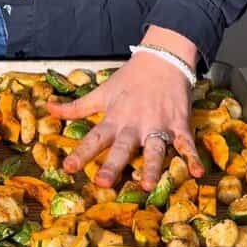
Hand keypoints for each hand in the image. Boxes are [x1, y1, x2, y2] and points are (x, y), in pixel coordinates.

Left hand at [52, 28, 203, 189]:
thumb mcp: (101, 93)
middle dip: (112, 166)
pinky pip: (187, 144)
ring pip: (154, 149)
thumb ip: (76, 107)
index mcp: (114, 118)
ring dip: (151, 167)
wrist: (162, 61)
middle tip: (102, 183)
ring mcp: (158, 125)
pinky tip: (197, 174)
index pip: (94, 138)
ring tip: (146, 184)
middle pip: (121, 148)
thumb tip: (48, 107)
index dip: (80, 153)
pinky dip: (193, 158)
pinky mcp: (179, 125)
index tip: (68, 168)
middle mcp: (134, 125)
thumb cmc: (129, 79)